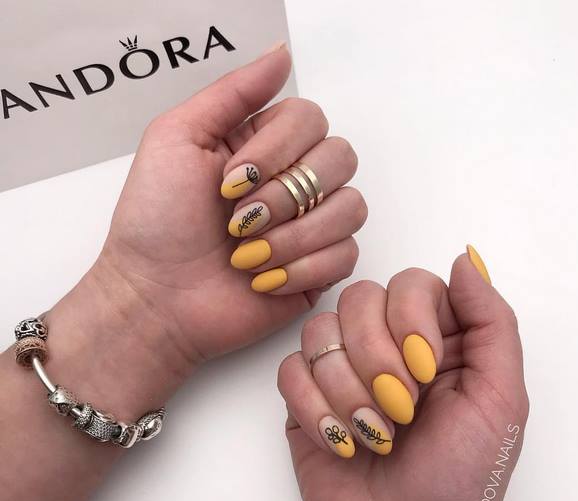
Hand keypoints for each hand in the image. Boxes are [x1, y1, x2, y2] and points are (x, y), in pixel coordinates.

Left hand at [94, 44, 363, 364]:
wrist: (156, 298)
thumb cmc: (157, 221)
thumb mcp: (177, 138)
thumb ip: (232, 93)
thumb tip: (282, 56)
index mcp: (265, 146)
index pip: (312, 120)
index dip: (278, 150)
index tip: (228, 182)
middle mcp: (294, 181)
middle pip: (340, 158)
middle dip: (285, 195)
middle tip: (238, 222)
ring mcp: (310, 227)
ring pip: (351, 208)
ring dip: (294, 236)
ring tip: (247, 256)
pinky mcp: (319, 270)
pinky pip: (347, 256)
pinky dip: (302, 269)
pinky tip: (263, 280)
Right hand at [278, 247, 528, 500]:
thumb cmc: (459, 481)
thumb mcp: (500, 401)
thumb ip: (492, 323)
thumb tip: (465, 258)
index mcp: (436, 338)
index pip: (411, 283)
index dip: (411, 319)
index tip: (427, 373)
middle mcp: (385, 344)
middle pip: (359, 298)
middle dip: (377, 357)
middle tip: (402, 410)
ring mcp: (341, 367)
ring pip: (320, 331)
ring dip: (346, 389)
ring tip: (372, 432)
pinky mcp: (305, 395)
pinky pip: (290, 369)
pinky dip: (314, 408)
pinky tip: (339, 440)